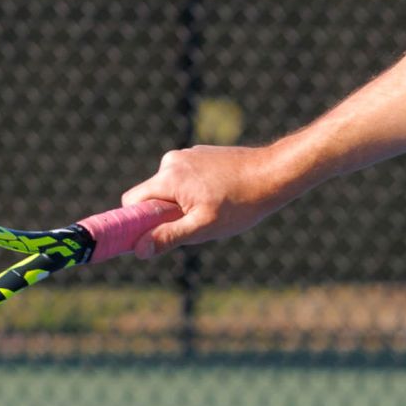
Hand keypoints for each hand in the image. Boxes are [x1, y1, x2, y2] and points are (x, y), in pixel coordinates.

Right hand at [120, 144, 301, 256]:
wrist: (274, 174)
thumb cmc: (240, 203)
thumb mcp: (203, 227)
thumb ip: (168, 237)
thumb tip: (139, 250)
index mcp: (168, 178)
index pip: (132, 202)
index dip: (134, 223)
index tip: (147, 238)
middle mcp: (172, 161)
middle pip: (152, 196)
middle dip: (165, 216)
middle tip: (194, 226)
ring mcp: (187, 155)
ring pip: (171, 190)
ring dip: (182, 205)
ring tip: (214, 210)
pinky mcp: (201, 155)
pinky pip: (186, 180)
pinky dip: (195, 193)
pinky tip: (221, 199)